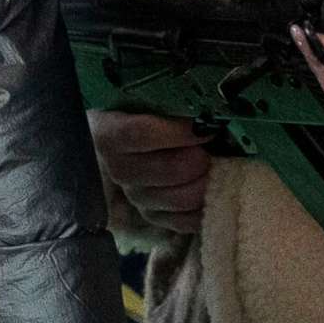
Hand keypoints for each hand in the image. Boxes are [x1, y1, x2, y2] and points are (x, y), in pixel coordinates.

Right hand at [89, 111, 210, 235]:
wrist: (124, 138)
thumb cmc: (139, 113)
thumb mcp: (142, 101)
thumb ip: (165, 101)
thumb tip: (200, 106)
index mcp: (109, 134)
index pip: (140, 134)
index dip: (178, 132)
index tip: (203, 126)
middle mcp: (119, 169)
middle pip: (170, 170)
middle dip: (200, 158)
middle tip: (211, 146)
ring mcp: (136, 197)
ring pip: (182, 198)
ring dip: (206, 182)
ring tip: (213, 164)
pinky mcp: (153, 217)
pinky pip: (186, 222)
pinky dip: (205, 207)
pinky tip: (211, 188)